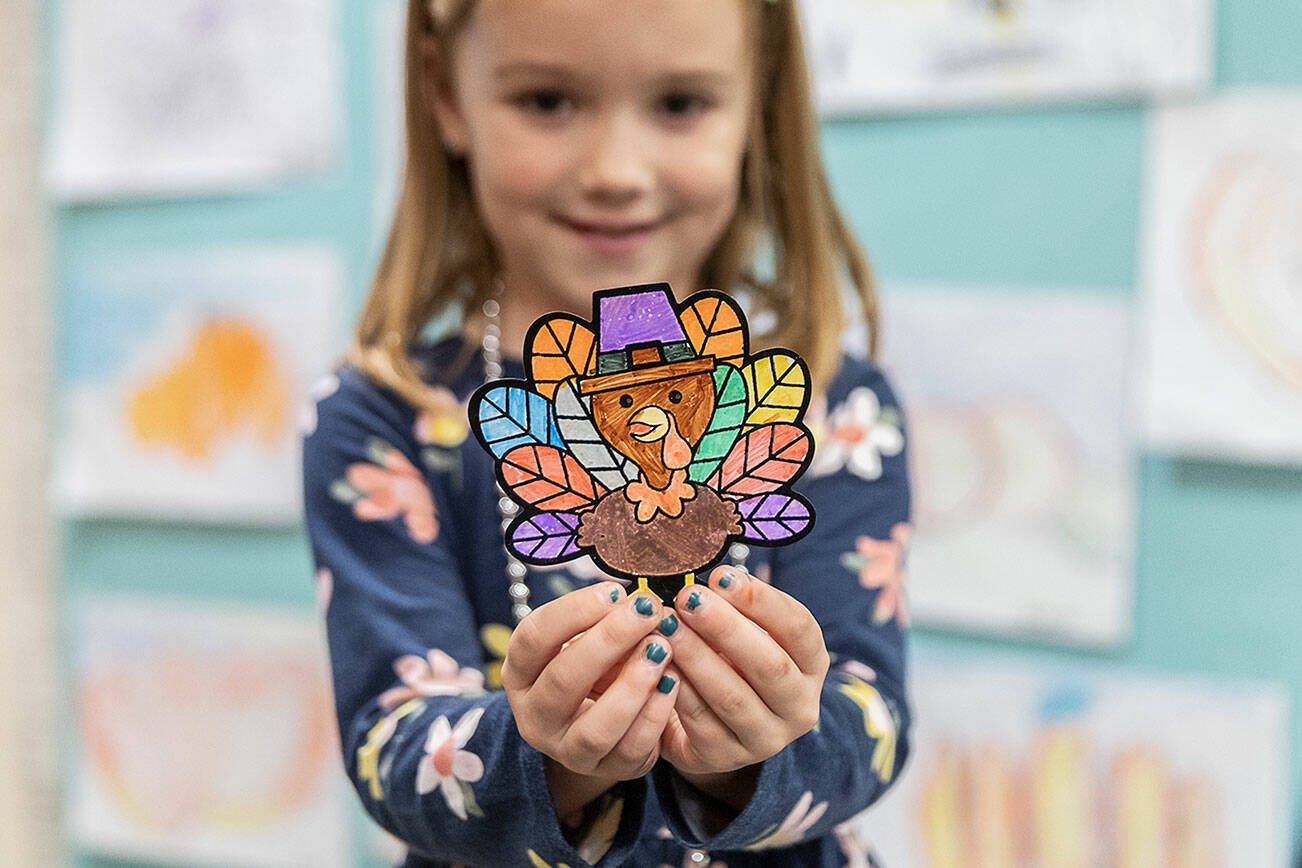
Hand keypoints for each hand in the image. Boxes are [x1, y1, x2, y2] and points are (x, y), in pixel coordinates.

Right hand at [501, 582, 679, 817]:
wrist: (602, 721)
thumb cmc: (594, 665)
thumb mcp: (585, 639)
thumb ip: (601, 621)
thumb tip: (638, 600)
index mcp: (520, 673)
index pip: (533, 639)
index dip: (572, 612)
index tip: (614, 592)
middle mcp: (535, 716)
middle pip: (563, 681)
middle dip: (608, 641)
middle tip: (647, 611)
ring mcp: (567, 750)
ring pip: (596, 728)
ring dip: (633, 685)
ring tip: (662, 649)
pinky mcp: (604, 770)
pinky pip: (631, 749)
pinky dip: (654, 714)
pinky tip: (674, 682)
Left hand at [658, 566, 828, 779]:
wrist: (713, 725)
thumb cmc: (731, 661)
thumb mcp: (746, 633)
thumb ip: (736, 608)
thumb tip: (708, 581)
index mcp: (812, 665)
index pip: (799, 628)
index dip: (761, 600)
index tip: (721, 576)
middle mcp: (800, 706)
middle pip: (770, 665)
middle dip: (726, 627)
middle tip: (687, 598)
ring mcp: (767, 738)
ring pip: (733, 696)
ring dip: (696, 657)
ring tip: (666, 625)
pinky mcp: (727, 757)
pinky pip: (701, 722)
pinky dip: (678, 689)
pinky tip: (658, 663)